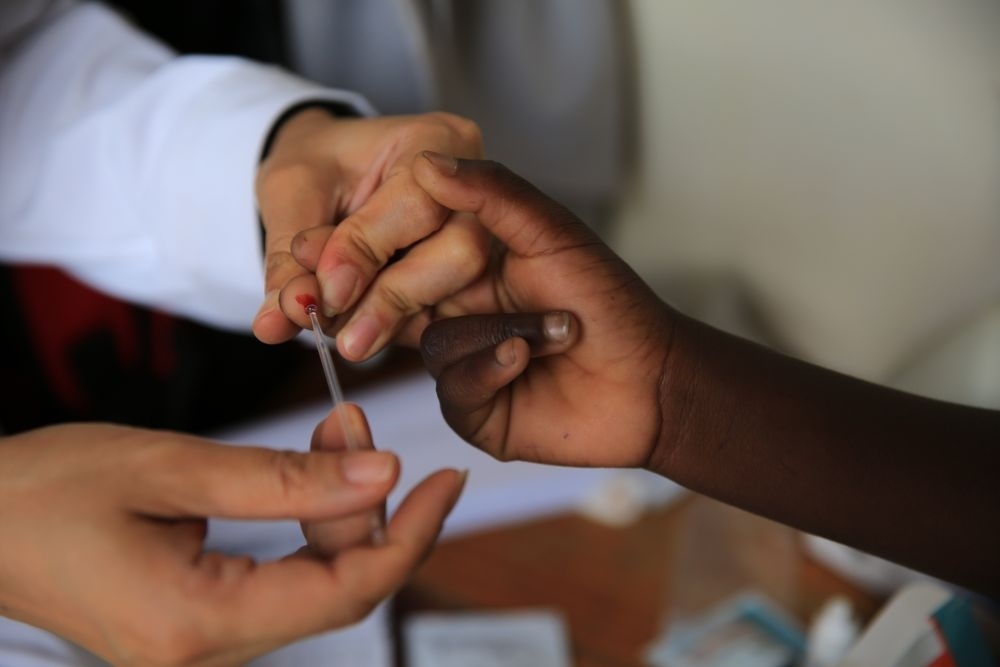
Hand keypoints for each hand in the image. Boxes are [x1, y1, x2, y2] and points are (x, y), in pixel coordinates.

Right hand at [0, 414, 463, 665]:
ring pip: (311, 585)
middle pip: (335, 591)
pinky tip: (307, 471)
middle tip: (358, 423)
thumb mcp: (171, 467)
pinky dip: (303, 527)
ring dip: (335, 510)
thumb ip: (285, 477)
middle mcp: (204, 658)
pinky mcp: (195, 628)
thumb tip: (382, 475)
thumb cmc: (46, 489)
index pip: (346, 592)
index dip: (411, 535)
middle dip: (367, 505)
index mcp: (195, 625)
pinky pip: (277, 583)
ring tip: (333, 430)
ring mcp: (199, 650)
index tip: (448, 479)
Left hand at [252, 109, 488, 361]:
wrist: (330, 172)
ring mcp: (481, 235)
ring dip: (394, 322)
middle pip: (461, 254)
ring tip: (343, 331)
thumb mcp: (289, 195)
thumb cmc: (316, 166)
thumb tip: (280, 320)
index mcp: (435, 139)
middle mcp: (471, 187)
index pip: (419, 204)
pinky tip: (367, 328)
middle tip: (343, 337)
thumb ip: (288, 257)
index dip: (370, 252)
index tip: (326, 291)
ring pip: (460, 295)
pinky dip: (402, 330)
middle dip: (394, 299)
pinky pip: (450, 316)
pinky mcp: (473, 276)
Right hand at [412, 153, 678, 467]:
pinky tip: (526, 360)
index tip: (383, 236)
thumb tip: (425, 163)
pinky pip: (453, 389)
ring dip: (497, 333)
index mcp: (470, 270)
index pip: (409, 256)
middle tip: (471, 285)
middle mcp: (461, 316)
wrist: (654, 380)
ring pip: (433, 345)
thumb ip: (492, 194)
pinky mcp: (476, 412)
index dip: (396, 249)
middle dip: (424, 294)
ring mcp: (466, 365)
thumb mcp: (552, 233)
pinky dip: (490, 369)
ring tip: (558, 331)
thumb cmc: (611, 303)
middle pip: (404, 304)